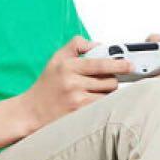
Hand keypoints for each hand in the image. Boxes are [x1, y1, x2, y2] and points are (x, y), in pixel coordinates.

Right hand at [19, 36, 133, 132]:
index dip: (118, 63)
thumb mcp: (57, 58)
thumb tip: (99, 45)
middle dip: (112, 80)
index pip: (100, 63)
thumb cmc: (46, 85)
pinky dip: (102, 103)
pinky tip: (93, 101)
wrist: (31, 111)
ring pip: (108, 95)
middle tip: (104, 80)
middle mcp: (72, 83)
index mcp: (68, 66)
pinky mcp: (79, 114)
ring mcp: (76, 101)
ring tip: (94, 91)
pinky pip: (102, 106)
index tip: (129, 65)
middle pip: (109, 81)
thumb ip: (77, 45)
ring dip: (107, 93)